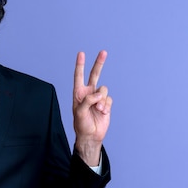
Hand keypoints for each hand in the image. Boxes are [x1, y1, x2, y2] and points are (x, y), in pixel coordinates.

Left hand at [72, 50, 111, 165]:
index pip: (79, 76)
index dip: (80, 65)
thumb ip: (87, 100)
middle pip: (94, 75)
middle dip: (99, 63)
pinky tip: (102, 112)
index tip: (81, 53)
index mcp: (78, 93)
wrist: (91, 135)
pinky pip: (109, 99)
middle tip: (103, 52)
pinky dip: (106, 105)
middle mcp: (88, 93)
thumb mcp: (79, 112)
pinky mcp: (106, 104)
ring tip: (98, 109)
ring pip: (104, 89)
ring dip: (101, 100)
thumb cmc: (81, 124)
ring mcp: (98, 98)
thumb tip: (98, 94)